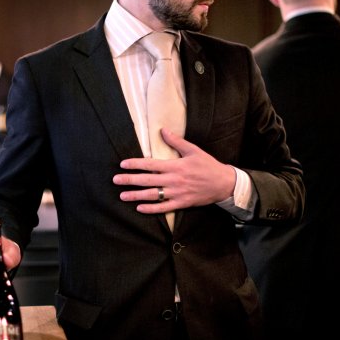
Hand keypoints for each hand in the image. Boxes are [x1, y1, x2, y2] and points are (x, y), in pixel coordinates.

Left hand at [112, 128, 235, 213]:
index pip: (150, 164)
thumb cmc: (208, 165)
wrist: (223, 183)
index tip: (123, 164)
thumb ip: (177, 141)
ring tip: (122, 196)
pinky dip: (151, 209)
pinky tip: (139, 208)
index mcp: (175, 166)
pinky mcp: (181, 203)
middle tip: (115, 180)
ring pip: (152, 195)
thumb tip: (163, 130)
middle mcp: (174, 180)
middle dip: (130, 180)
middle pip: (147, 180)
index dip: (135, 164)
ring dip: (136, 196)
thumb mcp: (193, 150)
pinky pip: (163, 208)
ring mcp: (177, 193)